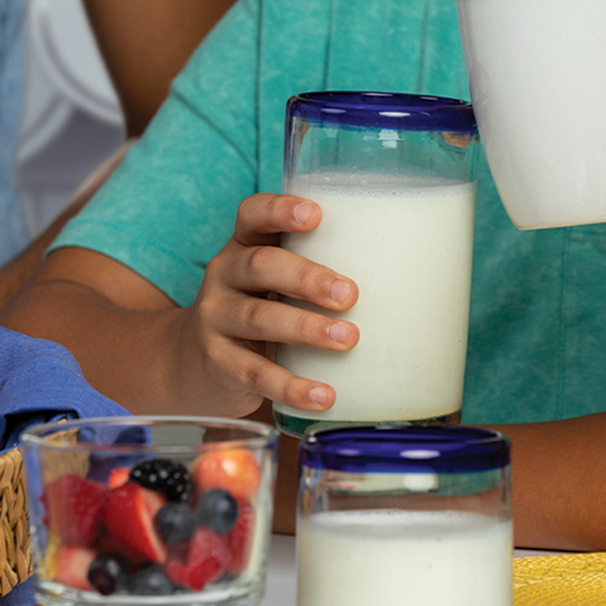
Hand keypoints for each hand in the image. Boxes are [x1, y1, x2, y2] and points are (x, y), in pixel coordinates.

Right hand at [175, 194, 358, 415]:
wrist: (191, 363)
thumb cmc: (258, 308)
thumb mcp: (274, 281)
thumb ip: (319, 267)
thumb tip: (414, 274)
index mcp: (244, 246)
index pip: (252, 215)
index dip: (280, 210)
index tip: (315, 214)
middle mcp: (224, 276)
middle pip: (261, 266)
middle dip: (307, 277)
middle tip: (350, 293)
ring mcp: (215, 319)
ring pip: (259, 319)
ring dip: (307, 328)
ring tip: (348, 338)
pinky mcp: (216, 363)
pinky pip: (254, 373)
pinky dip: (291, 386)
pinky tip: (324, 395)